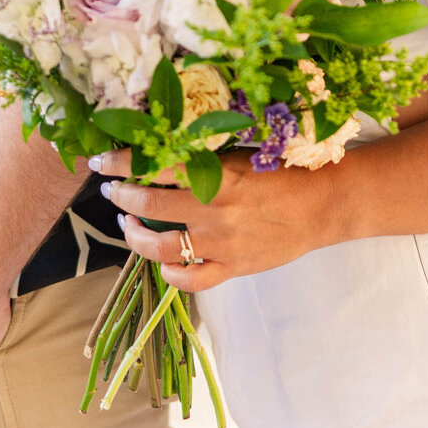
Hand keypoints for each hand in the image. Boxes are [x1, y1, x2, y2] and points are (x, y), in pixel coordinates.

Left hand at [89, 149, 336, 290]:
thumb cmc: (286, 170)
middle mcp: (215, 211)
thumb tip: (163, 148)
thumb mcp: (244, 153)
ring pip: (160, 247)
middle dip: (122, 195)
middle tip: (110, 188)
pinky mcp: (233, 268)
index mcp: (218, 174)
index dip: (123, 163)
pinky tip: (161, 260)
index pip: (156, 166)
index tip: (102, 160)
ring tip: (129, 222)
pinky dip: (169, 273)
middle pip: (150, 205)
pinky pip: (190, 279)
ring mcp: (222, 245)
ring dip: (136, 234)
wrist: (325, 204)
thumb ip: (206, 156)